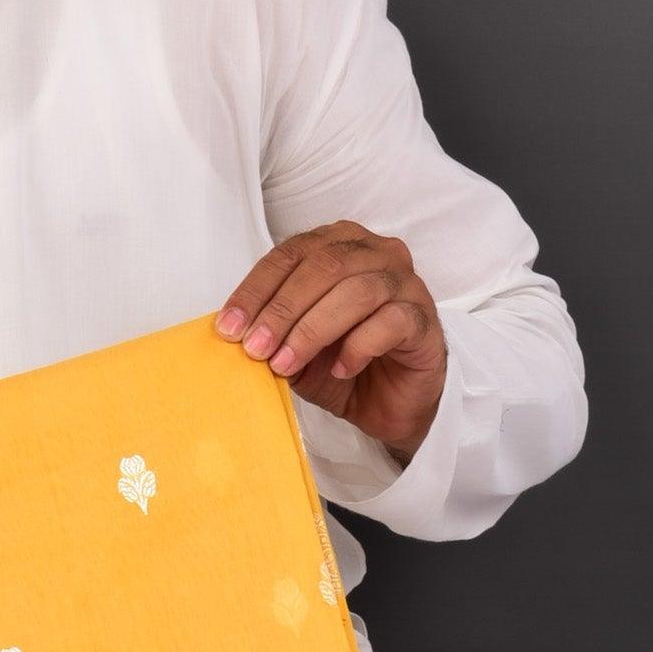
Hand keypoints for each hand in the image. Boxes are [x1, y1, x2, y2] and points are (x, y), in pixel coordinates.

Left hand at [217, 221, 446, 463]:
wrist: (390, 404)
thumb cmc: (342, 365)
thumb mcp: (295, 351)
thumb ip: (272, 334)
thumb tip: (236, 335)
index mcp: (339, 246)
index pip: (291, 254)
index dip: (256, 288)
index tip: (229, 327)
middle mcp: (376, 253)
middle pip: (324, 266)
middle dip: (282, 310)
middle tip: (255, 349)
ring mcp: (405, 283)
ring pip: (356, 291)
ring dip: (312, 330)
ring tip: (285, 364)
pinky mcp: (423, 319)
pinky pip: (390, 322)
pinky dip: (358, 346)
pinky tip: (340, 370)